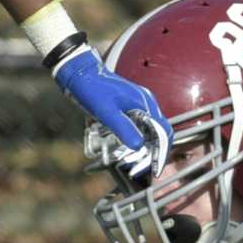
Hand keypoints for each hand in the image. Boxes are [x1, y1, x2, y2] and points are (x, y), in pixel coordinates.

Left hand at [52, 48, 169, 183]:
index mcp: (145, 104)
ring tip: (130, 162)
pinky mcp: (127, 108)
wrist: (79, 73)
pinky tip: (119, 148)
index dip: (161, 152)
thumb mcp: (107, 112)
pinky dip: (132, 139)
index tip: (155, 169)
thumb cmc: (92, 89)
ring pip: (147, 131)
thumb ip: (123, 129)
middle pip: (157, 134)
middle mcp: (145, 104)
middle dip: (151, 153)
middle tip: (139, 169)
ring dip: (141, 148)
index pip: (163, 132)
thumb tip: (139, 148)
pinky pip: (136, 127)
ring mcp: (137, 105)